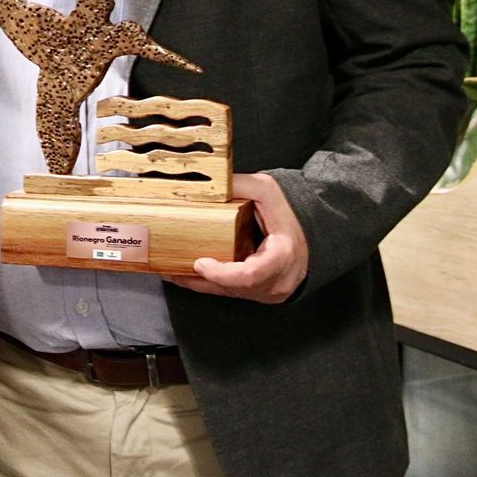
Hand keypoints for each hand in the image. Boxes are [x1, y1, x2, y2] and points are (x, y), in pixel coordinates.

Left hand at [163, 172, 308, 303]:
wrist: (310, 237)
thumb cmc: (289, 215)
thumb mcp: (268, 191)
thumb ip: (240, 185)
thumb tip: (207, 183)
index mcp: (282, 256)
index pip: (252, 275)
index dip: (224, 274)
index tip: (200, 264)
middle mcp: (275, 281)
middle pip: (231, 288)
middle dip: (198, 280)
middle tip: (167, 268)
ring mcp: (265, 292)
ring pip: (226, 293)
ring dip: (195, 283)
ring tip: (166, 269)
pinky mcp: (255, 293)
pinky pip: (227, 292)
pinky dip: (204, 283)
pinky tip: (181, 272)